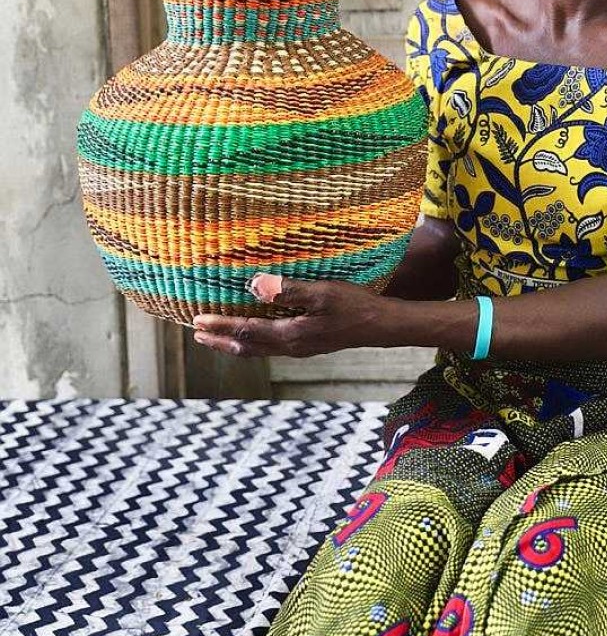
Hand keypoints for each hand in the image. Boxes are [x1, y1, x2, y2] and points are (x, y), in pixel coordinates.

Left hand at [192, 275, 386, 358]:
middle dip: (221, 340)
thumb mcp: (322, 293)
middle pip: (247, 347)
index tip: (197, 321)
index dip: (220, 327)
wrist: (380, 326)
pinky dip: (253, 341)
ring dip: (234, 342)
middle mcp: (291, 347)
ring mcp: (300, 348)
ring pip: (258, 349)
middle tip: (197, 334)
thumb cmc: (354, 306)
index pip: (246, 332)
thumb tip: (254, 286)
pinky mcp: (308, 344)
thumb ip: (288, 290)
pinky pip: (270, 346)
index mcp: (290, 335)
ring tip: (217, 337)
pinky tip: (255, 332)